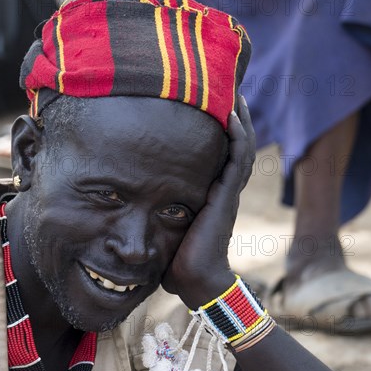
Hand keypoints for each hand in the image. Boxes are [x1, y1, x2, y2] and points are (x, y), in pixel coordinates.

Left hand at [161, 96, 255, 308]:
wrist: (195, 281)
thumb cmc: (179, 261)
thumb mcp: (166, 229)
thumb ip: (157, 214)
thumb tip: (130, 210)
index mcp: (210, 194)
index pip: (220, 154)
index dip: (219, 130)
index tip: (208, 105)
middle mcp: (223, 189)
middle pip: (235, 144)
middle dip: (233, 116)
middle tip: (225, 88)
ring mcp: (227, 192)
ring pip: (240, 146)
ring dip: (238, 118)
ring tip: (233, 91)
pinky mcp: (227, 196)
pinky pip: (237, 158)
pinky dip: (237, 135)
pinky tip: (231, 113)